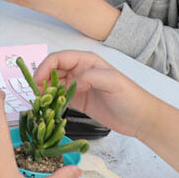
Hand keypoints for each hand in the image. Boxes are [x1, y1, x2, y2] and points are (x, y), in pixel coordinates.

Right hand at [34, 51, 159, 138]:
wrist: (141, 119)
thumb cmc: (132, 97)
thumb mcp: (114, 82)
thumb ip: (92, 76)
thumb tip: (72, 80)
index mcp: (87, 61)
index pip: (59, 58)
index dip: (45, 67)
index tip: (38, 80)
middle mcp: (80, 71)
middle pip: (53, 70)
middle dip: (42, 79)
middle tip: (36, 93)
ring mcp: (78, 86)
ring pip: (54, 84)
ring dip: (45, 91)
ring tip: (41, 101)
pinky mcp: (78, 100)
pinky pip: (58, 98)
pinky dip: (51, 101)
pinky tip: (48, 106)